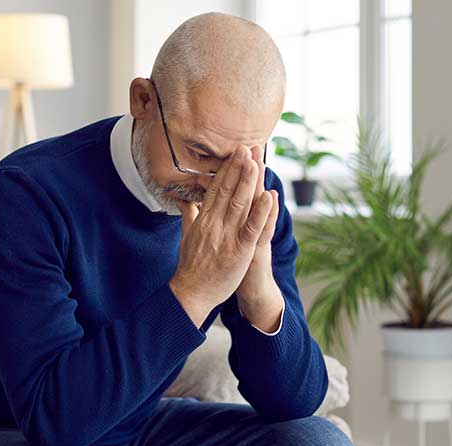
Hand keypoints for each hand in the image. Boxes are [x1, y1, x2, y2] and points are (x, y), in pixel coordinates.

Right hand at [169, 145, 274, 327]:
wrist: (190, 293)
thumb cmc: (190, 266)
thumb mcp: (186, 236)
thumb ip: (188, 215)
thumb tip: (182, 199)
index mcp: (203, 219)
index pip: (216, 188)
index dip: (227, 169)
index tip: (235, 152)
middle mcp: (214, 224)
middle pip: (227, 190)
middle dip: (238, 168)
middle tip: (247, 146)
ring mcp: (227, 237)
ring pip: (239, 204)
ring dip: (248, 182)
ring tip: (256, 161)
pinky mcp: (239, 251)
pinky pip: (252, 228)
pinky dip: (261, 212)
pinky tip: (269, 196)